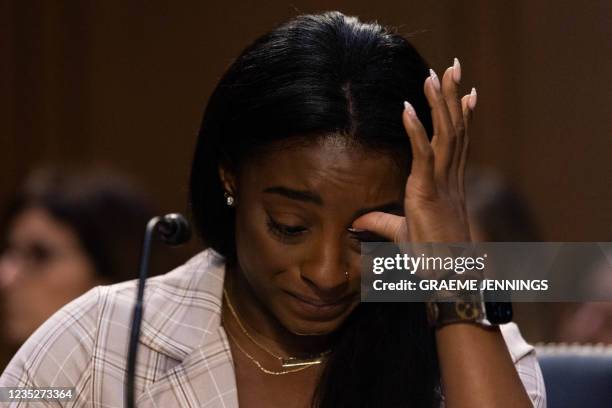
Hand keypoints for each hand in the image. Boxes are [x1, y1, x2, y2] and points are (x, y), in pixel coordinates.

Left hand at [353, 58, 475, 243]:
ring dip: (441, 103)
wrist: (445, 278)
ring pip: (447, 134)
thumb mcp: (400, 234)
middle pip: (456, 128)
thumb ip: (380, 223)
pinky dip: (416, 131)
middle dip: (454, 96)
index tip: (469, 92)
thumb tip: (357, 221)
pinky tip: (408, 108)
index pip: (459, 141)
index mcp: (448, 183)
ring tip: (435, 74)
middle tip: (454, 67)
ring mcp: (441, 183)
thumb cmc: (429, 257)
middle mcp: (450, 178)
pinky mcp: (427, 192)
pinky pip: (424, 155)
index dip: (463, 115)